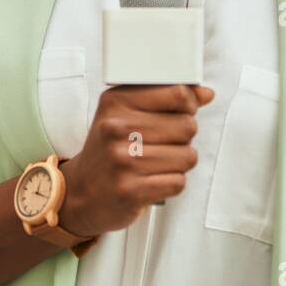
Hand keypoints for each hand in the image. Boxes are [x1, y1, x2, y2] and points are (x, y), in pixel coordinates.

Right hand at [58, 83, 212, 237]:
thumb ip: (166, 98)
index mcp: (115, 102)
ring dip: (179, 162)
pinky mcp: (130, 191)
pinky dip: (172, 183)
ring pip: (187, 156)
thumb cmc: (108, 149)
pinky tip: (153, 180)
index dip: (189, 104)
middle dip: (183, 137)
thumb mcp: (124, 114)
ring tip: (158, 162)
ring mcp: (122, 161)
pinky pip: (178, 182)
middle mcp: (115, 129)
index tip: (182, 111)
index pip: (177, 93)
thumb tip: (206, 93)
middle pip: (187, 126)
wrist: (79, 192)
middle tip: (163, 143)